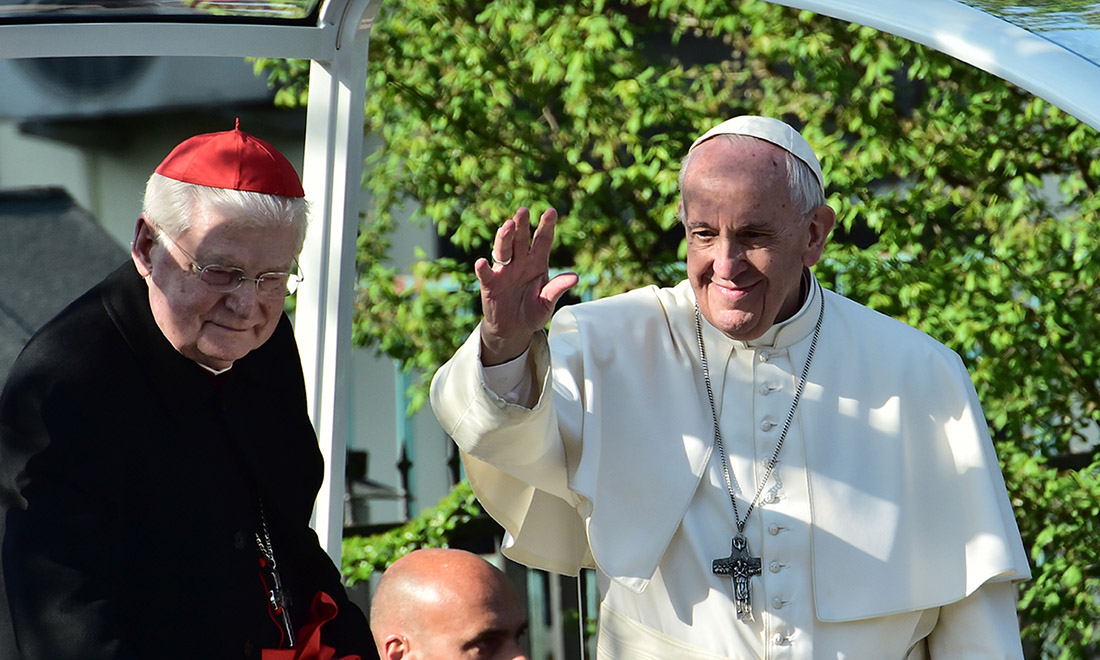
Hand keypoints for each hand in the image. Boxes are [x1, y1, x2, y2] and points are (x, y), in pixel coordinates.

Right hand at [474, 207, 577, 365]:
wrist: (514, 330)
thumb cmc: (533, 313)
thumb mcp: (547, 302)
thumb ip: (557, 289)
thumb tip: (575, 277)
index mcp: (537, 263)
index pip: (542, 241)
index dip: (546, 226)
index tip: (551, 211)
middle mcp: (520, 263)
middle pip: (521, 240)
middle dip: (522, 225)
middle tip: (523, 211)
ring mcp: (504, 272)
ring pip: (503, 250)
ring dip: (505, 238)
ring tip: (508, 226)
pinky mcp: (490, 284)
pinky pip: (486, 274)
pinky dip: (483, 268)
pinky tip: (482, 262)